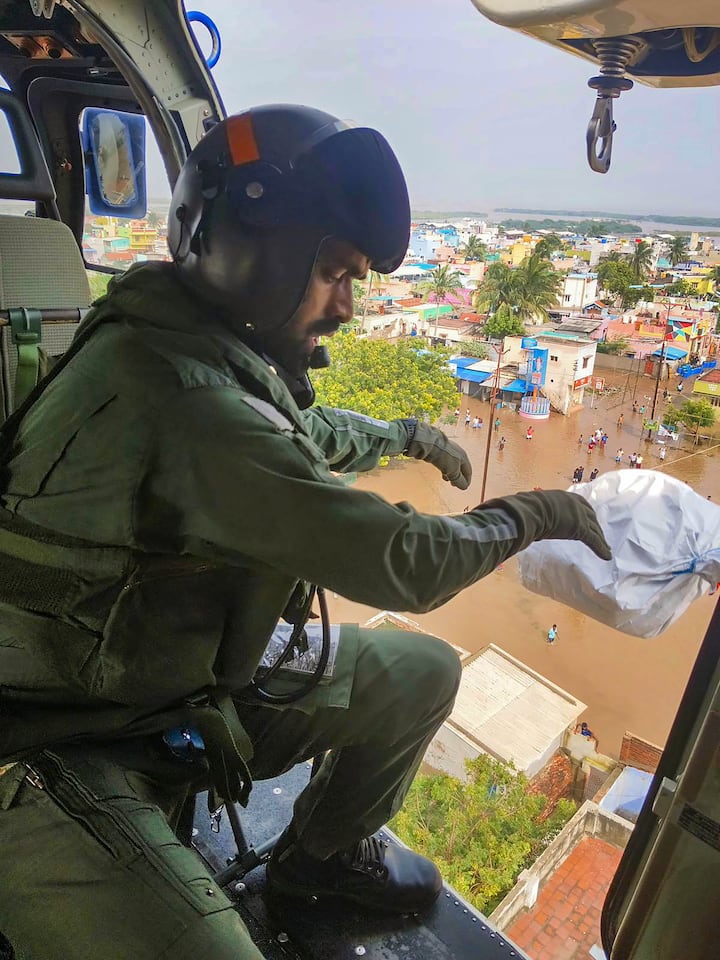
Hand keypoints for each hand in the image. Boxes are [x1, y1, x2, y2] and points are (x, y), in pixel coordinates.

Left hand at [402, 420, 471, 490]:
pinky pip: (444, 460)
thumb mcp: (453, 471)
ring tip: (446, 478)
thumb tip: (464, 487)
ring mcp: (448, 450)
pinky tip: (440, 470)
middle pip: (460, 467)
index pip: (468, 472)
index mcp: (464, 457)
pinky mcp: (440, 450)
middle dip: (457, 477)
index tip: (463, 487)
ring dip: (450, 473)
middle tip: (453, 484)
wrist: (429, 443)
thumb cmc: (443, 456)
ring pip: (452, 464)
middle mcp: (458, 453)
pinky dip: (444, 468)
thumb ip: (459, 480)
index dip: (466, 481)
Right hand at [494, 489, 611, 560]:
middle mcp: (574, 503)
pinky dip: (601, 548)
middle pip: (590, 516)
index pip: (578, 506)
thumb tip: (515, 512)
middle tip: (599, 534)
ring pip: (594, 528)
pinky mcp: (581, 528)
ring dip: (600, 538)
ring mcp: (579, 515)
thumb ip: (530, 510)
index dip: (583, 514)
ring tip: (605, 547)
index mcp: (562, 497)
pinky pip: (594, 540)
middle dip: (595, 525)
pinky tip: (606, 556)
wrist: (528, 512)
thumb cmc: (524, 508)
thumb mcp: (530, 506)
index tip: (585, 521)